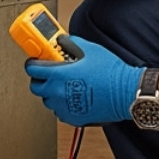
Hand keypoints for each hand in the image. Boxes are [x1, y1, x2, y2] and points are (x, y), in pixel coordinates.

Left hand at [24, 35, 143, 126]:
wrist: (126, 93)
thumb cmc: (111, 73)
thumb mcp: (90, 49)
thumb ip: (70, 42)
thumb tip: (62, 40)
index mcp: (58, 75)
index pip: (32, 69)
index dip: (33, 63)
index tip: (36, 62)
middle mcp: (57, 93)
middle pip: (36, 87)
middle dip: (40, 79)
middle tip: (49, 73)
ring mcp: (64, 107)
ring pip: (47, 100)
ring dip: (51, 93)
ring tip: (64, 85)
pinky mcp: (73, 118)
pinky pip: (59, 111)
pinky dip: (62, 105)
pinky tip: (72, 97)